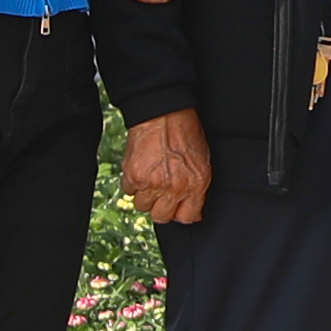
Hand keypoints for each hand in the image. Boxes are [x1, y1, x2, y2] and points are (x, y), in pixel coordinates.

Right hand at [124, 109, 212, 226]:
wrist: (163, 113)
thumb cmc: (185, 132)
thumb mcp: (203, 161)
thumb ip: (198, 188)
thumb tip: (194, 211)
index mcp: (196, 184)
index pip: (187, 218)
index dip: (181, 213)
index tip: (177, 207)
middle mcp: (174, 187)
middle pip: (161, 217)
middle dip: (161, 208)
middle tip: (161, 193)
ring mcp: (152, 183)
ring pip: (142, 206)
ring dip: (145, 195)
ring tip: (151, 177)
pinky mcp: (133, 175)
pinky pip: (128, 191)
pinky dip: (132, 183)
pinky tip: (141, 169)